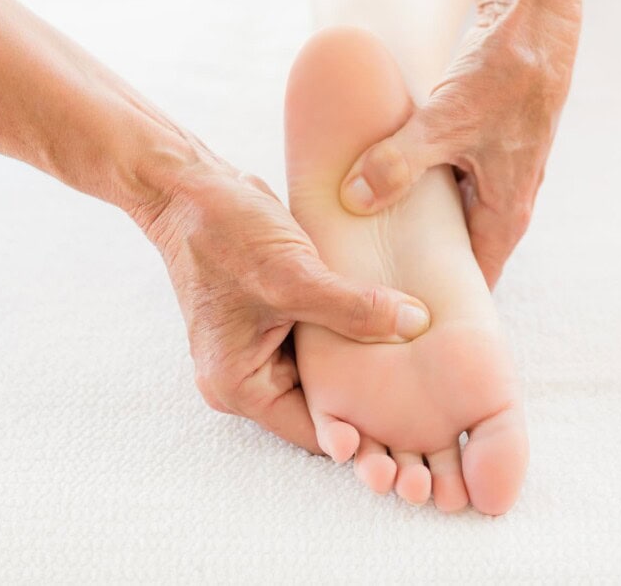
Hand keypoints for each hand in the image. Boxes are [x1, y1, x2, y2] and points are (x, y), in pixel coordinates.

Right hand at [135, 164, 431, 452]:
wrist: (191, 188)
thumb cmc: (223, 233)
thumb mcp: (292, 275)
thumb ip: (353, 307)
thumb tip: (415, 325)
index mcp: (240, 386)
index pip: (316, 430)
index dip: (365, 432)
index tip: (416, 430)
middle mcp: (249, 376)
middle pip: (326, 407)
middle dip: (372, 405)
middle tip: (430, 405)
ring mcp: (264, 348)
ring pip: (330, 373)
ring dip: (368, 367)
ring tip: (425, 370)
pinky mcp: (280, 319)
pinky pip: (326, 341)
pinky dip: (356, 335)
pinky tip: (399, 329)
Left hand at [338, 0, 581, 286]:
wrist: (536, 26)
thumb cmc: (505, 78)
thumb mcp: (447, 122)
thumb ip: (398, 162)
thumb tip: (353, 200)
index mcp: (505, 215)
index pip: (474, 286)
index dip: (439, 308)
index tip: (398, 325)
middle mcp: (504, 206)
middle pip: (457, 259)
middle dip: (419, 277)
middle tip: (370, 293)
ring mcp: (494, 180)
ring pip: (450, 225)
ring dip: (416, 236)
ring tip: (367, 252)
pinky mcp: (482, 154)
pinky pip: (446, 191)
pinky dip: (418, 198)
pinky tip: (380, 193)